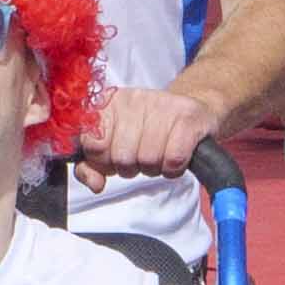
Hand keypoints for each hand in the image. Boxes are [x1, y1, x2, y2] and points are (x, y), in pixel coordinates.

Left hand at [75, 81, 215, 179]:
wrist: (192, 116)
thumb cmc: (148, 134)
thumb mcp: (113, 147)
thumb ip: (92, 167)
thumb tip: (96, 184)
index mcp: (108, 104)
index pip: (93, 145)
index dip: (103, 160)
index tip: (114, 156)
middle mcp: (133, 99)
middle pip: (121, 157)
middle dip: (131, 167)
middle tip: (141, 156)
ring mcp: (163, 105)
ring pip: (148, 159)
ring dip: (154, 168)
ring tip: (159, 155)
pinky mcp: (189, 117)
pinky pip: (174, 159)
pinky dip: (174, 169)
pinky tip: (174, 158)